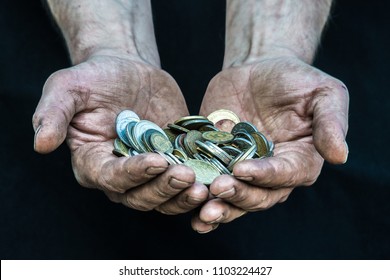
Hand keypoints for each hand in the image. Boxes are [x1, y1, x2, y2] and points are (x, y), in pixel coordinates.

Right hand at [33, 54, 208, 213]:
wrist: (129, 70)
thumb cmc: (95, 78)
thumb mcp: (68, 87)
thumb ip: (53, 113)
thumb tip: (41, 144)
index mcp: (93, 161)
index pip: (111, 178)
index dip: (133, 174)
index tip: (156, 160)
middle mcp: (120, 174)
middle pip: (140, 196)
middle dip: (164, 189)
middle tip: (186, 176)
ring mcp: (149, 172)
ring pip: (165, 198)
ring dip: (184, 196)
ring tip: (205, 185)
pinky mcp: (172, 163)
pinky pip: (185, 182)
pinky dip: (200, 184)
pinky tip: (217, 178)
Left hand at [192, 57, 348, 232]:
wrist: (259, 69)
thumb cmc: (295, 80)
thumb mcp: (323, 93)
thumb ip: (330, 123)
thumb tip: (340, 156)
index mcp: (300, 160)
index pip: (286, 175)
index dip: (266, 175)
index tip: (244, 169)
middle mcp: (272, 172)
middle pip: (259, 196)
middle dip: (238, 196)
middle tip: (217, 189)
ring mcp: (242, 170)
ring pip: (233, 199)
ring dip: (218, 208)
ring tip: (201, 213)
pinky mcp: (218, 162)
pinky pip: (209, 183)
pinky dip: (198, 196)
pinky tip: (184, 201)